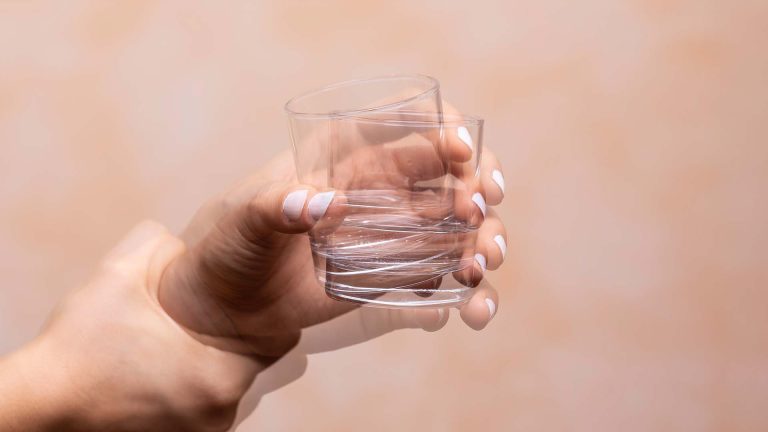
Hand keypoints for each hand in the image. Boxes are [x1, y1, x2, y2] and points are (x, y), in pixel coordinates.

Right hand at [0, 222, 259, 431]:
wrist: (40, 405)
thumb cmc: (79, 346)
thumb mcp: (120, 274)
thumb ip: (162, 243)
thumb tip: (188, 239)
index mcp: (220, 375)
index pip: (275, 336)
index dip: (259, 312)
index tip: (240, 300)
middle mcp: (220, 411)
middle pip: (252, 363)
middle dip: (230, 339)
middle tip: (200, 320)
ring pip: (228, 387)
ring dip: (209, 366)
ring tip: (175, 346)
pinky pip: (206, 407)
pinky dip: (192, 389)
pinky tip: (165, 370)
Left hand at [158, 129, 507, 361]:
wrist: (227, 311)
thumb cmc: (227, 251)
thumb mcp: (242, 223)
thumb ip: (276, 208)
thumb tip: (321, 203)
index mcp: (343, 158)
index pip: (403, 125)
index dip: (441, 127)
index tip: (461, 150)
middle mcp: (377, 188)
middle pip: (448, 171)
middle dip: (477, 184)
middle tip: (478, 210)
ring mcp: (391, 232)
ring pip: (457, 222)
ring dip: (482, 237)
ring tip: (479, 263)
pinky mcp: (394, 273)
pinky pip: (444, 272)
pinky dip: (470, 289)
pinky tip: (473, 308)